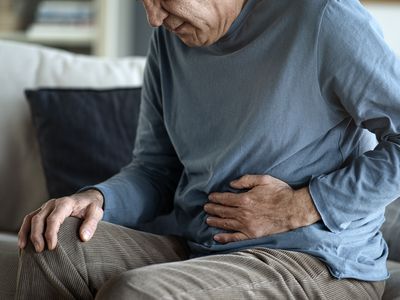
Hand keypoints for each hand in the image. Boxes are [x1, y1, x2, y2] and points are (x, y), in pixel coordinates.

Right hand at [18, 189, 103, 252]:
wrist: (86, 199)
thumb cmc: (91, 207)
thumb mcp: (96, 213)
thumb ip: (91, 224)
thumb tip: (84, 237)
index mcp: (65, 203)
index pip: (54, 218)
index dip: (50, 233)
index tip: (52, 247)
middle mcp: (53, 204)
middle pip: (39, 219)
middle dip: (37, 235)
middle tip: (40, 250)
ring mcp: (46, 207)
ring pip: (30, 218)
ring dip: (26, 233)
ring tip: (25, 248)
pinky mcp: (42, 211)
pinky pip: (29, 219)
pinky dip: (24, 230)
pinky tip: (23, 243)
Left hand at [204, 175, 320, 243]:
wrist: (294, 209)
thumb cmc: (280, 192)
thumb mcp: (264, 179)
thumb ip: (246, 180)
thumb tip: (231, 184)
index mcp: (245, 199)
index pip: (224, 198)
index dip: (215, 198)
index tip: (210, 197)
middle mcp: (243, 213)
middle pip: (223, 211)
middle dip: (212, 209)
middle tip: (206, 207)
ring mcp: (247, 225)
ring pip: (226, 224)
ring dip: (215, 221)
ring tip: (207, 220)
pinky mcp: (252, 235)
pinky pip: (235, 237)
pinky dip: (225, 238)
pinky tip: (217, 237)